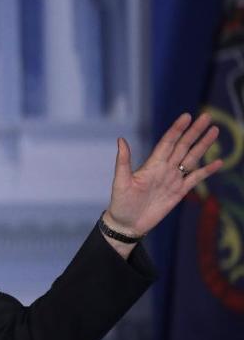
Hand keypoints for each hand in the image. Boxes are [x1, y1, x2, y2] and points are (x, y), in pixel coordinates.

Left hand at [107, 112, 222, 236]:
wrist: (127, 223)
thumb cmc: (121, 202)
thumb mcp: (121, 180)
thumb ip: (123, 161)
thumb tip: (121, 139)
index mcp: (152, 164)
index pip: (168, 142)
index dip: (177, 129)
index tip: (187, 116)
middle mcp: (165, 168)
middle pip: (183, 146)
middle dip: (195, 131)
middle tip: (207, 116)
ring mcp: (173, 179)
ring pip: (192, 158)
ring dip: (203, 145)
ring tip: (214, 131)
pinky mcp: (179, 192)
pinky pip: (196, 178)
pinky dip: (207, 170)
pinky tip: (219, 161)